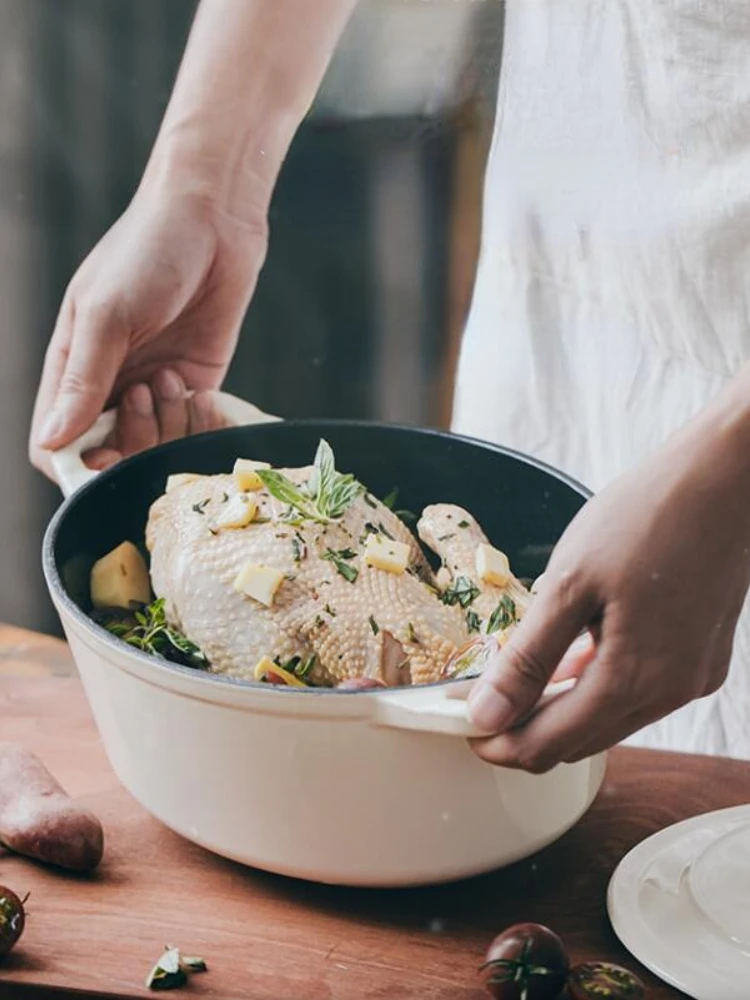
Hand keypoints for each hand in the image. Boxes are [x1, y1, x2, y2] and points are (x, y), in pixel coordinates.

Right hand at [29, 185, 267, 477]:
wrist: (214, 221)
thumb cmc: (147, 252)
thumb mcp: (107, 315)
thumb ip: (82, 380)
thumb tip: (52, 441)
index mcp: (73, 368)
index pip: (58, 443)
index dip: (77, 466)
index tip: (105, 461)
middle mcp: (113, 384)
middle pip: (111, 453)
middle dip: (132, 440)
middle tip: (147, 392)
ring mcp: (156, 387)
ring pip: (157, 446)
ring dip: (169, 425)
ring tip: (174, 376)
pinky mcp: (198, 384)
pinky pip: (196, 429)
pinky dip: (202, 424)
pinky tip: (204, 394)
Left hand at [467, 406, 749, 771]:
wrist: (725, 475)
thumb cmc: (646, 516)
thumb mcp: (569, 583)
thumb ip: (527, 658)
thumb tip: (487, 714)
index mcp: (636, 679)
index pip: (552, 745)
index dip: (501, 744)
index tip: (465, 728)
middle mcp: (672, 692)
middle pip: (583, 741)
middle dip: (527, 731)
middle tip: (483, 704)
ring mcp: (693, 676)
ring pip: (611, 719)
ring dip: (562, 709)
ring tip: (517, 677)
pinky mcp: (702, 655)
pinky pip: (639, 691)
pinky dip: (598, 685)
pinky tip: (571, 656)